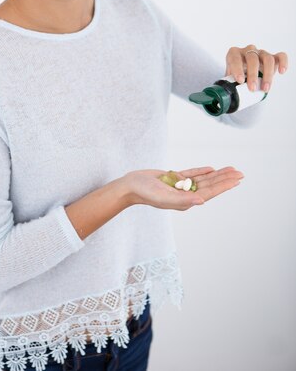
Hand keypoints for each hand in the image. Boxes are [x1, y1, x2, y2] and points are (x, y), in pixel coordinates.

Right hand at [123, 166, 243, 209]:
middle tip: (240, 173)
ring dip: (216, 174)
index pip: (209, 192)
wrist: (130, 186)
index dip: (223, 186)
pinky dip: (202, 171)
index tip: (236, 180)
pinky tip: (211, 169)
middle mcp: (185, 194)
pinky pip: (191, 174)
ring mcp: (179, 186)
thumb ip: (183, 200)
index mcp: (185, 201)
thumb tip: (201, 201)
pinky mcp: (173, 179)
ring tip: (230, 169)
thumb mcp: (164, 197)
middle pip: (209, 185)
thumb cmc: (145, 193)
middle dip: (225, 179)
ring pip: (203, 179)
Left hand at [225, 45, 287, 92]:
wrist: (244, 74)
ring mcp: (261, 53)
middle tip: (252, 88)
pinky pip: (280, 56)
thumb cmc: (236, 76)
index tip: (241, 81)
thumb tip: (225, 96)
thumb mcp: (229, 78)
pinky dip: (283, 62)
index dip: (238, 69)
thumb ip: (227, 84)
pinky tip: (281, 71)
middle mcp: (248, 50)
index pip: (235, 58)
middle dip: (252, 75)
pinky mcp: (272, 57)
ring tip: (265, 88)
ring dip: (267, 74)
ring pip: (267, 58)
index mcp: (234, 54)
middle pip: (252, 58)